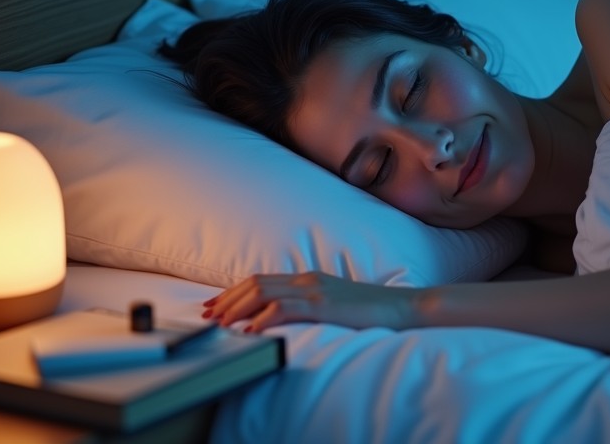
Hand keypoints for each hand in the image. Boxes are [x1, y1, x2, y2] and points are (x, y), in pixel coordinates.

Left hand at [202, 272, 419, 332]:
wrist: (401, 307)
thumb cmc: (371, 310)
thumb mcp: (334, 304)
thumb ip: (309, 305)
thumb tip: (282, 317)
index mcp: (308, 278)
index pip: (261, 280)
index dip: (233, 292)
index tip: (215, 304)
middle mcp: (307, 279)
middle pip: (255, 283)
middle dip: (227, 299)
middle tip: (208, 315)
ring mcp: (314, 290)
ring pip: (263, 292)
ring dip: (237, 308)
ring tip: (222, 323)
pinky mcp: (322, 305)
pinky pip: (284, 308)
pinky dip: (262, 318)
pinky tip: (251, 330)